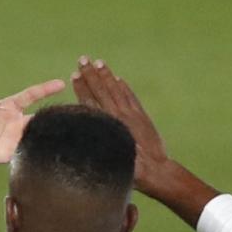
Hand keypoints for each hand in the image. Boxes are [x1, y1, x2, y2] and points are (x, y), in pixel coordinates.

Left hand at [0, 52, 63, 163]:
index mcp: (10, 106)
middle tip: (71, 114)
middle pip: (39, 118)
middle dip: (54, 117)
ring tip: (65, 136)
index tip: (61, 83)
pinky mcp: (8, 154)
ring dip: (47, 137)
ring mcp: (13, 138)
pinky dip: (34, 155)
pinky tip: (45, 156)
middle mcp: (15, 122)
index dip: (45, 89)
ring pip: (36, 137)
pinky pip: (25, 154)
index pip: (31, 95)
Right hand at [71, 56, 216, 225]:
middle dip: (91, 74)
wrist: (156, 171)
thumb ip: (97, 143)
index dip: (82, 87)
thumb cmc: (129, 171)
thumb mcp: (107, 159)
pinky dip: (124, 87)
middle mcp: (119, 116)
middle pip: (102, 90)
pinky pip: (131, 97)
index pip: (91, 101)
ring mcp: (132, 114)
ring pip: (117, 90)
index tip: (74, 75)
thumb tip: (84, 130)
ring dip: (107, 75)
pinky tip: (119, 79)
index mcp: (108, 126)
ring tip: (99, 63)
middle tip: (83, 59)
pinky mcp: (142, 117)